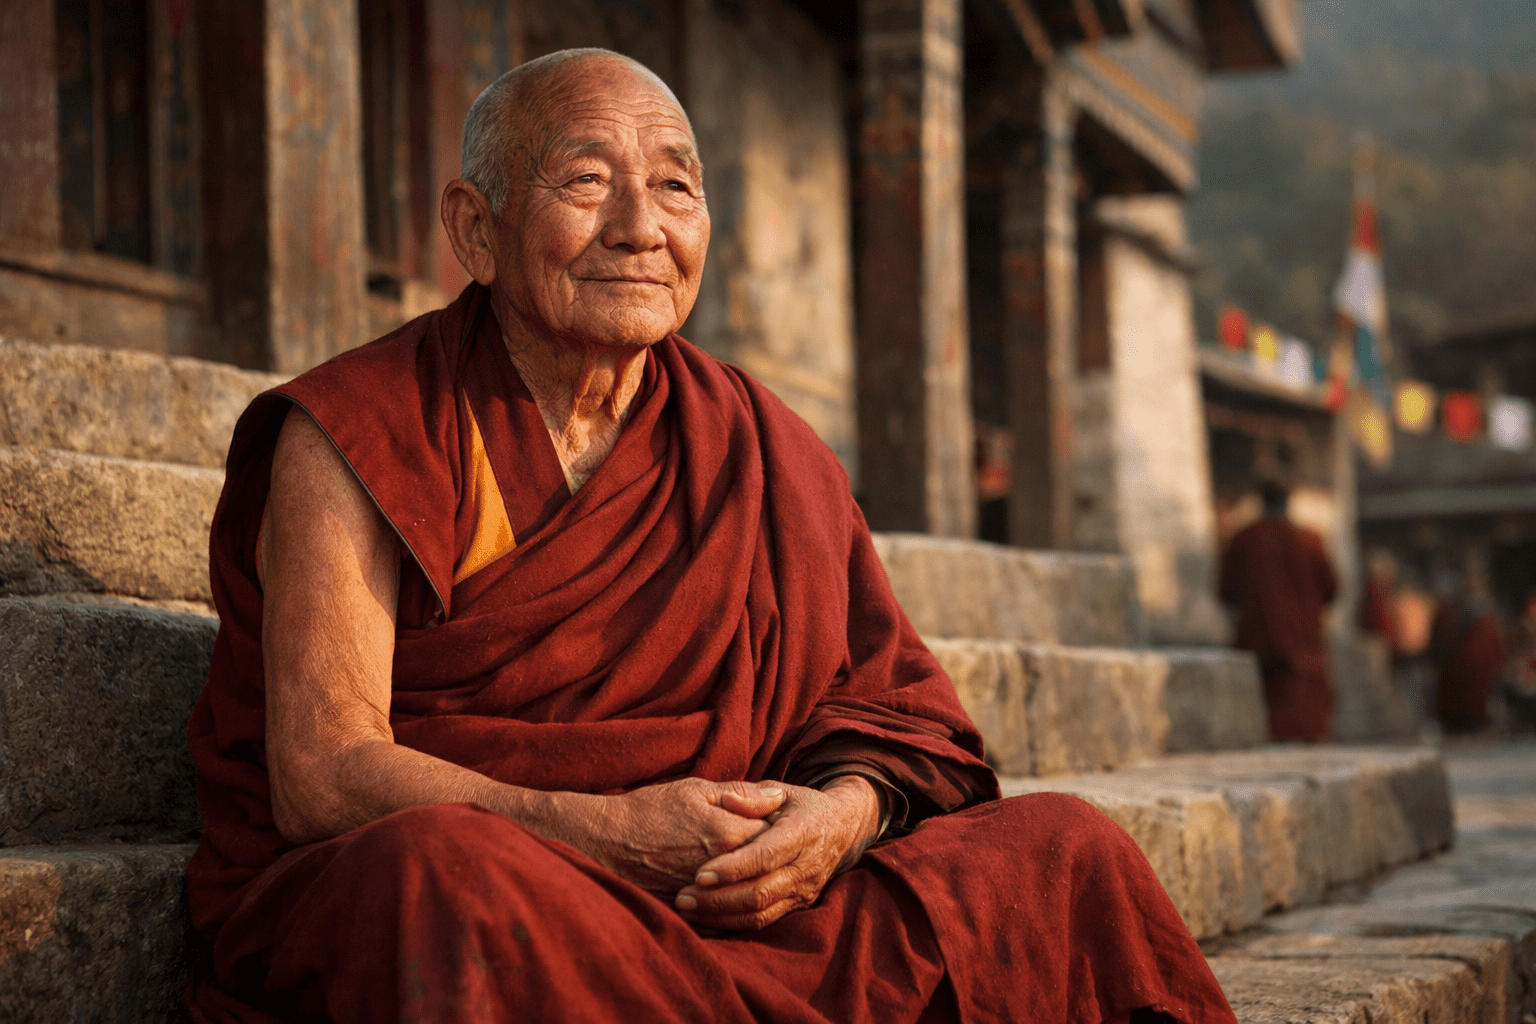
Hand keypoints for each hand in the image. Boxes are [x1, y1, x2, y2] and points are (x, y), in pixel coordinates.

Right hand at [568, 778, 786, 895]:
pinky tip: (729, 893)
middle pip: (765, 869)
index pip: (774, 836)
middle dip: (767, 858)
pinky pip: (724, 917)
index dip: (775, 828)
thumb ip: (741, 795)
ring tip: (745, 869)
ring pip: (747, 895)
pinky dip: (731, 907)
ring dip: (751, 884)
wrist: (606, 841)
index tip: (769, 822)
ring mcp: (705, 894)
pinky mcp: (689, 912)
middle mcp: (721, 868)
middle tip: (762, 846)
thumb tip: (778, 797)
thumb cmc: (649, 810)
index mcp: (727, 834)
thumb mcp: (695, 789)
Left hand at [671, 776, 882, 930]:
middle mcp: (805, 867)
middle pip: (760, 892)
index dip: (732, 868)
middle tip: (682, 897)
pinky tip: (705, 919)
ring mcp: (803, 890)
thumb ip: (753, 795)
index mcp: (802, 833)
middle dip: (718, 899)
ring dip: (721, 916)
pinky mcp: (798, 905)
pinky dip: (732, 925)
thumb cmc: (801, 806)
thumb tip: (727, 801)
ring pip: (760, 914)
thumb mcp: (782, 790)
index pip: (765, 856)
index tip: (699, 874)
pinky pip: (764, 922)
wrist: (843, 829)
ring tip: (686, 910)